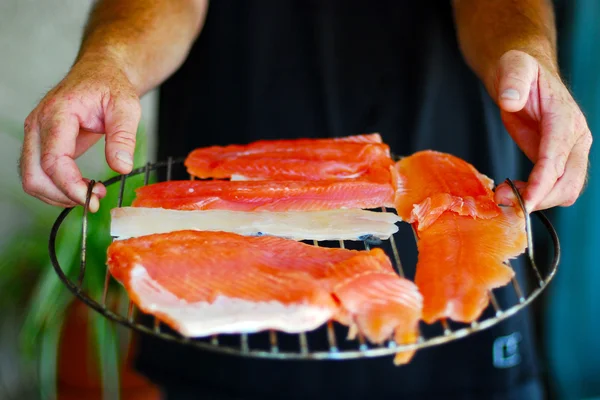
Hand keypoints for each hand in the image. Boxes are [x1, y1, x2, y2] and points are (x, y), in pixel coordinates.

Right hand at [20, 58, 141, 211]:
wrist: (99, 74)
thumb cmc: (110, 86)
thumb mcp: (127, 107)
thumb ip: (124, 136)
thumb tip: (121, 167)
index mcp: (57, 113)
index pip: (52, 159)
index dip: (69, 185)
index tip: (93, 198)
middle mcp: (38, 124)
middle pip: (34, 175)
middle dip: (62, 195)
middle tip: (94, 200)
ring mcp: (35, 135)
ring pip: (32, 179)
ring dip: (59, 195)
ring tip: (91, 192)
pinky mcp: (40, 144)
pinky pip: (39, 175)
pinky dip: (57, 188)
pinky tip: (81, 187)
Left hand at [492, 50, 592, 211]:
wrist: (524, 73)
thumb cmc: (519, 69)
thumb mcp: (513, 66)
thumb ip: (513, 81)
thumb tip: (510, 100)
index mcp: (565, 117)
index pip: (557, 157)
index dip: (542, 182)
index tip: (525, 201)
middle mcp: (575, 136)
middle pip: (569, 181)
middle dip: (540, 198)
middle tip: (505, 201)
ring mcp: (570, 149)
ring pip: (566, 189)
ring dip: (540, 200)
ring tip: (505, 197)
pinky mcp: (558, 158)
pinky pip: (555, 186)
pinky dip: (538, 196)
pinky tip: (514, 192)